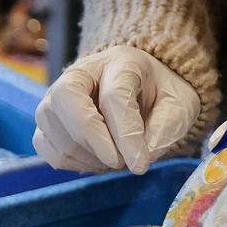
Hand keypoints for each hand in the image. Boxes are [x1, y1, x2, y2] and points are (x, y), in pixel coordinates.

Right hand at [33, 45, 200, 174]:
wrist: (140, 90)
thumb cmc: (160, 96)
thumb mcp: (180, 105)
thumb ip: (167, 128)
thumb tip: (140, 157)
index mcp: (121, 62)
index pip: (114, 95)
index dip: (125, 134)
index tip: (139, 164)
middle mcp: (80, 72)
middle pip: (67, 99)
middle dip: (91, 140)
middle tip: (118, 162)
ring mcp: (56, 96)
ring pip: (55, 129)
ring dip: (87, 156)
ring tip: (116, 158)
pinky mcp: (46, 120)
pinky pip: (46, 147)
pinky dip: (72, 162)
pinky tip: (97, 160)